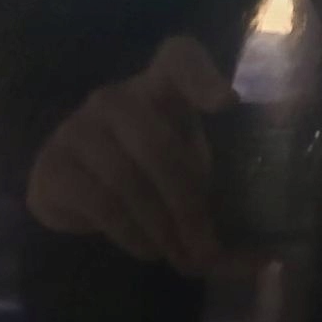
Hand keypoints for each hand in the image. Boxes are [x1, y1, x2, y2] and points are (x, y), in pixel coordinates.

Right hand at [27, 36, 232, 275]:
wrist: (72, 193)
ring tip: (180, 257)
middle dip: (188, 205)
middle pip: (159, 146)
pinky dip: (131, 234)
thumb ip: (220, 211)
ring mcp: (79, 127)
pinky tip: (147, 250)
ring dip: (161, 227)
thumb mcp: (185, 181)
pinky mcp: (55, 164)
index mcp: (159, 88)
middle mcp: (116, 98)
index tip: (228, 105)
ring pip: (128, 180)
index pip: (179, 58)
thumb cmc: (146, 178)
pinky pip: (100, 202)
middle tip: (206, 249)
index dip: (202, 76)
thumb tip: (267, 263)